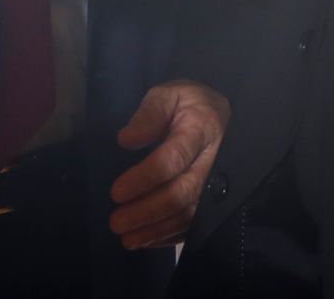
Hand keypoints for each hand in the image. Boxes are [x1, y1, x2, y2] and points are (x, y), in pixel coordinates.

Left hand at [109, 79, 230, 249]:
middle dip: (146, 211)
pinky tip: (145, 239)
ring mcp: (217, 183)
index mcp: (201, 129)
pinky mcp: (214, 200)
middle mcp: (213, 160)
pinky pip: (194, 224)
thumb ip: (149, 114)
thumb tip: (126, 140)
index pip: (173, 158)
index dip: (144, 178)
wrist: (218, 115)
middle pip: (182, 193)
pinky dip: (168, 236)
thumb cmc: (188, 104)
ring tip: (126, 239)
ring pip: (188, 214)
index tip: (116, 192)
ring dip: (155, 229)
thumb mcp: (169, 94)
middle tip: (116, 222)